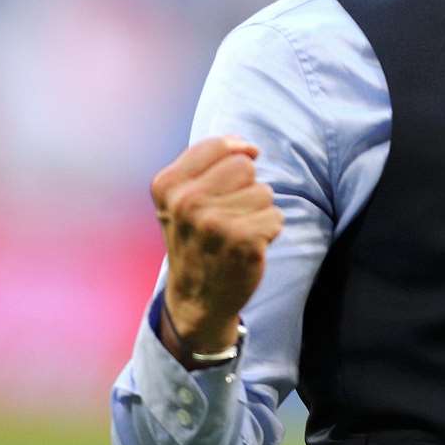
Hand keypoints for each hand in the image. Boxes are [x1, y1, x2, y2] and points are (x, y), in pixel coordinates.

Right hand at [149, 135, 283, 357]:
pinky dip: (268, 230)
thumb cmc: (195, 239)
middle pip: (245, 166)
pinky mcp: (243, 242)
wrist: (196, 299)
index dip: (234, 156)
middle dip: (245, 188)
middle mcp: (187, 202)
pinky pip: (276, 216)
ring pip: (264, 191)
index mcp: (168, 185)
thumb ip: (207, 163)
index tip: (229, 182)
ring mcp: (214, 223)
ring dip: (257, 212)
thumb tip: (249, 148)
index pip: (219, 146)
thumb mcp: (180, 198)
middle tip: (228, 216)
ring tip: (236, 233)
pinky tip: (248, 247)